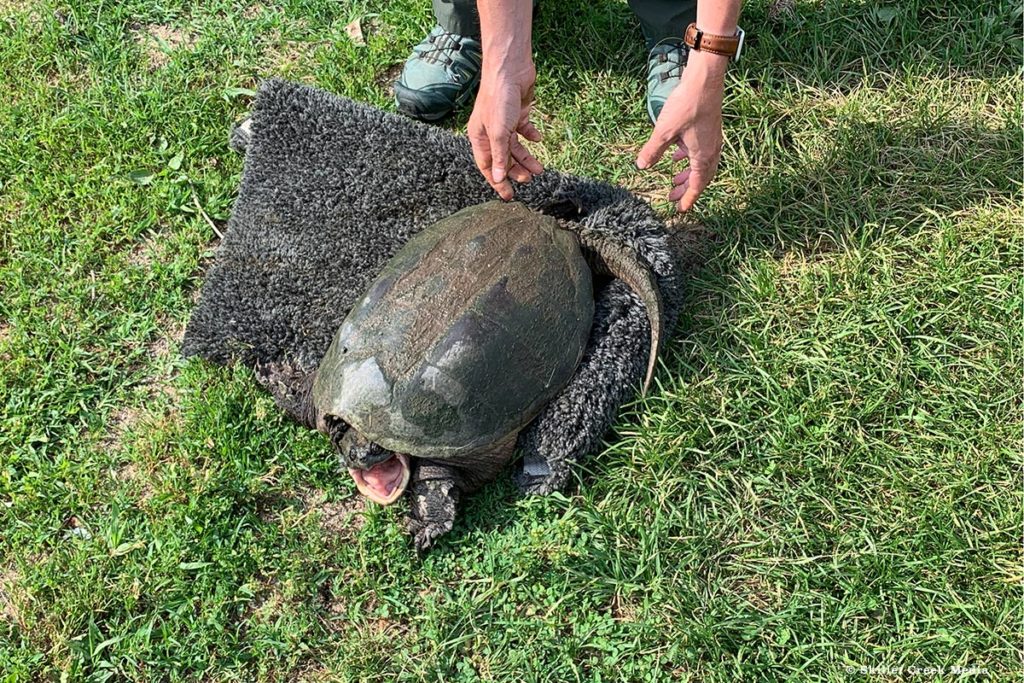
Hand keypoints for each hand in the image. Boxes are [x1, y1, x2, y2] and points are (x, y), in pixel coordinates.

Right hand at [468, 64, 543, 199]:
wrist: (510, 69)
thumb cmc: (499, 98)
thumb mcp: (500, 132)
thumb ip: (500, 156)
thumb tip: (499, 178)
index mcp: (480, 137)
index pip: (488, 166)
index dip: (498, 182)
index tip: (509, 196)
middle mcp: (490, 131)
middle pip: (503, 158)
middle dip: (515, 171)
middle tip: (529, 180)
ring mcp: (505, 122)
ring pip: (516, 147)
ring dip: (527, 158)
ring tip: (539, 169)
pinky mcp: (518, 113)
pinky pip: (524, 130)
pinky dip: (531, 136)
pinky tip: (538, 139)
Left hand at [636, 50, 726, 211]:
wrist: (704, 81)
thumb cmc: (687, 105)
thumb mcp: (664, 131)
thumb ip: (653, 151)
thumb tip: (642, 167)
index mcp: (702, 156)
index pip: (696, 185)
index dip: (688, 198)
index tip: (680, 209)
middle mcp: (711, 150)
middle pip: (701, 177)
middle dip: (687, 189)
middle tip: (672, 197)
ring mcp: (712, 139)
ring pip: (702, 164)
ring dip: (689, 174)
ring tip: (675, 179)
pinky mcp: (709, 129)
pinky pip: (701, 151)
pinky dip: (689, 158)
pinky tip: (677, 154)